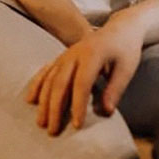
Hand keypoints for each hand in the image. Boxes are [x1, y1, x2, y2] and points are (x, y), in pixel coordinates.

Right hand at [25, 10, 145, 133]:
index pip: (81, 84)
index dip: (78, 105)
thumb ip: (115, 89)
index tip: (77, 125)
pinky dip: (37, 85)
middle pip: (60, 83)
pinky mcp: (62, 56)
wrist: (121, 28)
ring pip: (50, 79)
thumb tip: (106, 112)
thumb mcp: (127, 68)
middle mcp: (75, 54)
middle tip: (53, 131)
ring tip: (41, 122)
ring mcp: (66, 54)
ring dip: (44, 102)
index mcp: (93, 55)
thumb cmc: (126, 49)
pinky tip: (31, 100)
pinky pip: (46, 71)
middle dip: (55, 108)